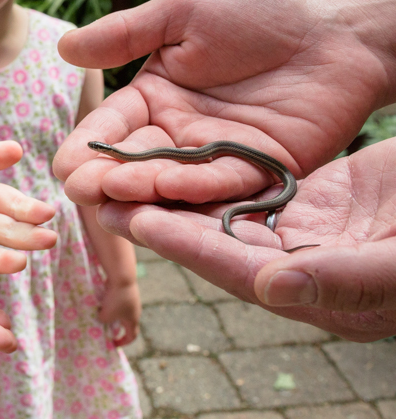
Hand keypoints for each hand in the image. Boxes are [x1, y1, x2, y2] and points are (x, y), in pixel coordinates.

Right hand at [53, 0, 395, 208]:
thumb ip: (126, 34)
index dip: (86, 148)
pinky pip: (224, 185)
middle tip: (82, 190)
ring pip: (171, 182)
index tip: (65, 167)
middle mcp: (178, 134)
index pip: (109, 129)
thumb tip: (63, 48)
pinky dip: (197, 188)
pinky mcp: (260, 171)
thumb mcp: (182, 13)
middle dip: (105, 179)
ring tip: (116, 194)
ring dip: (143, 190)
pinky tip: (171, 188)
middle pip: (133, 164)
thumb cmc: (259, 12)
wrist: (337, 30)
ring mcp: (217, 157)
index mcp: (153, 99)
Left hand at [95, 138, 395, 341]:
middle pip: (215, 241)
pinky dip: (213, 175)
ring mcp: (306, 235)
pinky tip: (176, 153)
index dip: (183, 242)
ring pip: (226, 214)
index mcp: (319, 291)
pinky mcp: (315, 203)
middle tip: (103, 194)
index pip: (236, 266)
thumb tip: (271, 285)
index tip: (134, 218)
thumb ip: (341, 277)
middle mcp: (301, 267)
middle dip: (161, 218)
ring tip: (125, 169)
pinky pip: (252, 191)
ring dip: (176, 193)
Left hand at [98, 281, 140, 347]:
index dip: (123, 342)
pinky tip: (101, 300)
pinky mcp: (126, 291)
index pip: (131, 336)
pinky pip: (117, 301)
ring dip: (111, 313)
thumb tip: (101, 317)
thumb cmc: (115, 300)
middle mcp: (134, 311)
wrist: (122, 277)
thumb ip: (103, 321)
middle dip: (115, 327)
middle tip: (104, 327)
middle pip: (125, 323)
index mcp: (132, 320)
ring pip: (120, 311)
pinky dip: (110, 303)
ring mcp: (131, 300)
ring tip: (99, 312)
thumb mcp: (105, 315)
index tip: (113, 344)